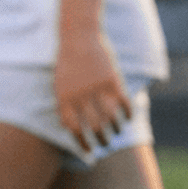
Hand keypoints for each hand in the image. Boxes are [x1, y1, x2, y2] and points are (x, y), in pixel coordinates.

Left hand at [54, 31, 130, 152]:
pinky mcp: (112, 79)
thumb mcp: (59, 85)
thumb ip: (64, 106)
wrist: (78, 37)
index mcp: (65, 99)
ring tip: (116, 133)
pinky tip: (128, 118)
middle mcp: (81, 95)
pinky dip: (127, 112)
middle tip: (105, 144)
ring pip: (110, 116)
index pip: (75, 129)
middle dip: (101, 139)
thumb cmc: (67, 63)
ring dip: (115, 128)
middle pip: (95, 126)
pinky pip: (123, 101)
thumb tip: (68, 127)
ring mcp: (98, 87)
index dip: (82, 143)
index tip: (89, 151)